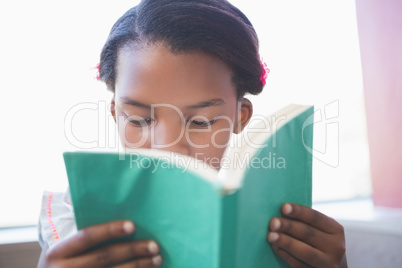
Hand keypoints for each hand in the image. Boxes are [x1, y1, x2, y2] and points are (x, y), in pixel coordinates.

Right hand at [39, 220, 161, 267]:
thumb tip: (119, 216)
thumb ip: (83, 237)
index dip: (110, 230)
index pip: (87, 236)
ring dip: (139, 266)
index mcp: (57, 252)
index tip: (132, 225)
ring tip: (157, 259)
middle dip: (132, 250)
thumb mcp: (63, 251)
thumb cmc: (63, 265)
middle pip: (104, 256)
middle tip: (154, 245)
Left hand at [267, 203, 346, 267]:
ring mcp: (328, 263)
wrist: (330, 267)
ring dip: (286, 242)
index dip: (299, 212)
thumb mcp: (320, 230)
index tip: (283, 207)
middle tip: (272, 222)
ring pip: (305, 252)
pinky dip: (286, 255)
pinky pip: (299, 264)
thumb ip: (305, 222)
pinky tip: (275, 247)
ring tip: (270, 236)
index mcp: (335, 229)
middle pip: (309, 234)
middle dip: (289, 227)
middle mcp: (335, 246)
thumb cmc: (319, 242)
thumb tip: (280, 211)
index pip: (316, 217)